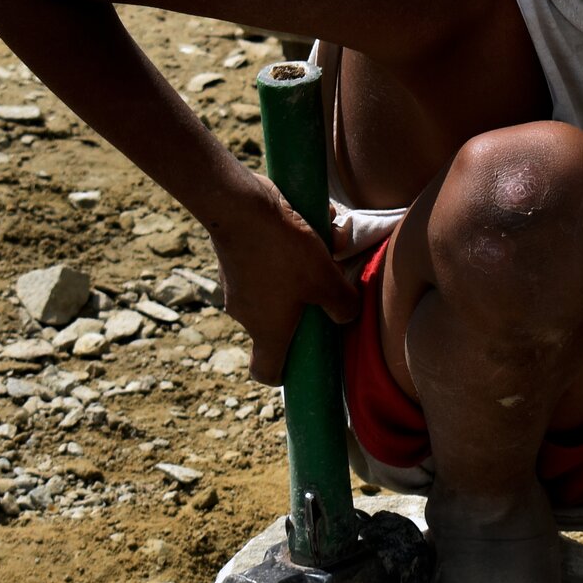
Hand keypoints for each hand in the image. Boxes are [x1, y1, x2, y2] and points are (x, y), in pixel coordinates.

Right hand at [207, 171, 361, 384]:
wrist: (240, 207)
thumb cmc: (284, 253)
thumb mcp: (326, 280)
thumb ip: (341, 305)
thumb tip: (346, 317)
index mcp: (266, 330)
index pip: (265, 371)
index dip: (284, 375)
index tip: (303, 364)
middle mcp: (246, 314)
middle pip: (280, 324)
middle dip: (309, 306)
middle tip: (330, 286)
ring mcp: (237, 286)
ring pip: (279, 286)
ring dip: (305, 269)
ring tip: (328, 243)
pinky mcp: (236, 259)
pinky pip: (269, 260)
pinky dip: (290, 247)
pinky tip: (312, 223)